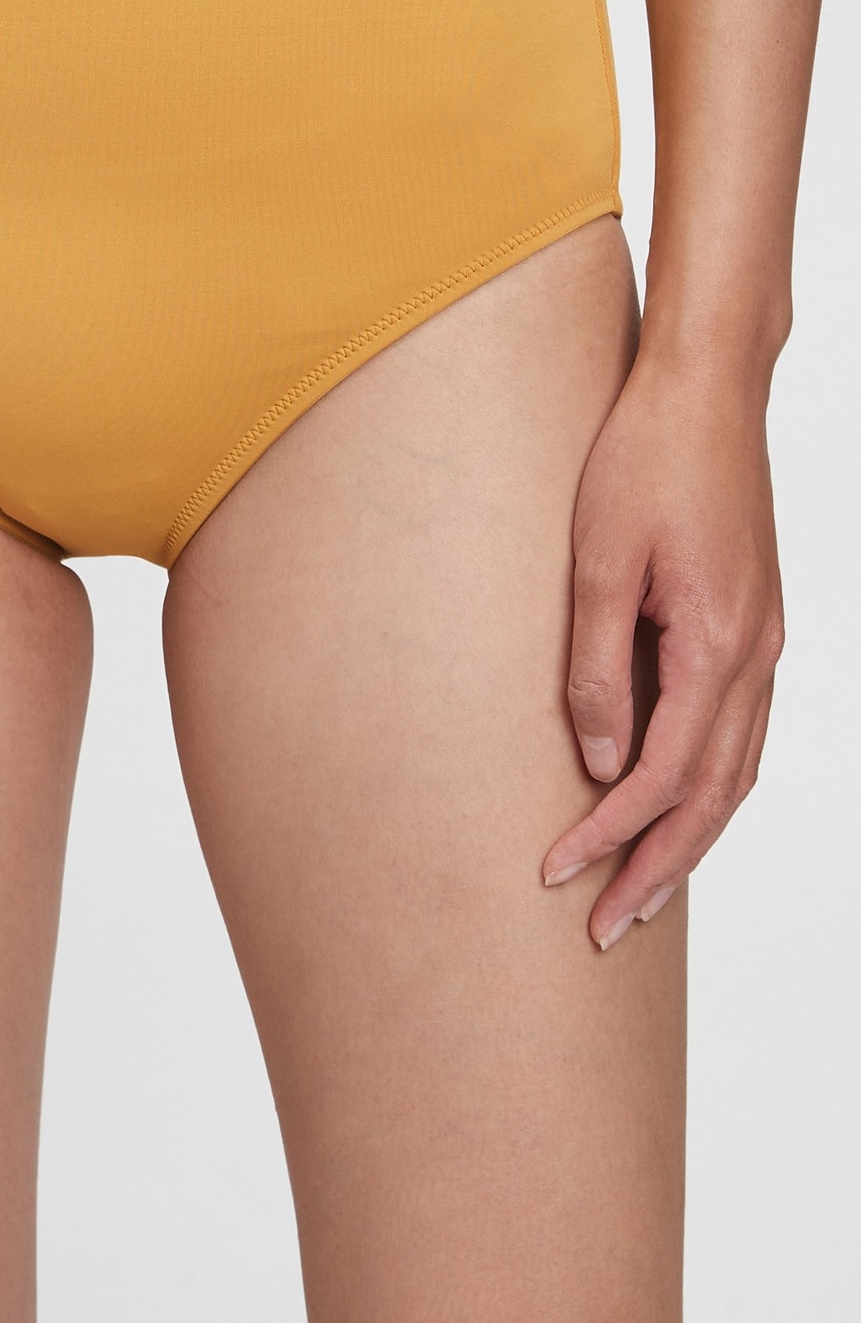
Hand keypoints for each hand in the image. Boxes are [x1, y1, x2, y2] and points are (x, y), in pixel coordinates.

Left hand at [542, 356, 783, 948]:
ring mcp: (767, 644)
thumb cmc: (643, 459)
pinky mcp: (758, 627)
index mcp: (719, 646)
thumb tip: (593, 759)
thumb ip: (595, 667)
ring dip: (690, 841)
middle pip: (713, 799)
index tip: (554, 875)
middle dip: (657, 870)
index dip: (608, 834)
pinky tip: (680, 809)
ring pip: (738, 775)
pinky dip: (712, 788)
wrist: (709, 389)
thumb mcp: (596, 561)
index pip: (662, 777)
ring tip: (642, 896)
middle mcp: (757, 656)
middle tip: (604, 932)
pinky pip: (743, 735)